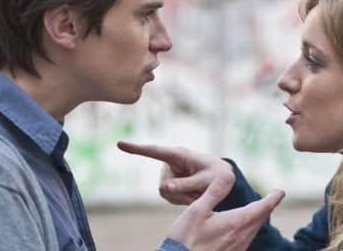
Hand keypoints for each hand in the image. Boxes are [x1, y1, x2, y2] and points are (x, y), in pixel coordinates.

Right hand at [117, 141, 232, 204]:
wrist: (222, 179)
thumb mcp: (206, 181)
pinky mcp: (169, 184)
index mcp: (179, 154)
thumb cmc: (217, 175)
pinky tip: (194, 194)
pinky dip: (183, 200)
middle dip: (182, 193)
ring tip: (200, 191)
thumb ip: (186, 184)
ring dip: (184, 197)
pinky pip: (170, 198)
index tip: (119, 143)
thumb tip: (163, 188)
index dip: (137, 149)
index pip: (154, 151)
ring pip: (167, 193)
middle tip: (201, 192)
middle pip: (165, 185)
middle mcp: (170, 163)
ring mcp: (168, 174)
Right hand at [166, 172, 284, 249]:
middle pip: (260, 219)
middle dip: (267, 207)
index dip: (273, 199)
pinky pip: (246, 240)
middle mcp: (241, 237)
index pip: (262, 208)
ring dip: (258, 219)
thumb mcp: (197, 210)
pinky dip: (249, 230)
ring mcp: (237, 248)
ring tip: (259, 210)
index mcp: (236, 222)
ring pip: (253, 231)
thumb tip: (229, 174)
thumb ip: (215, 191)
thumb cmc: (185, 238)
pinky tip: (243, 229)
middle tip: (273, 197)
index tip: (281, 191)